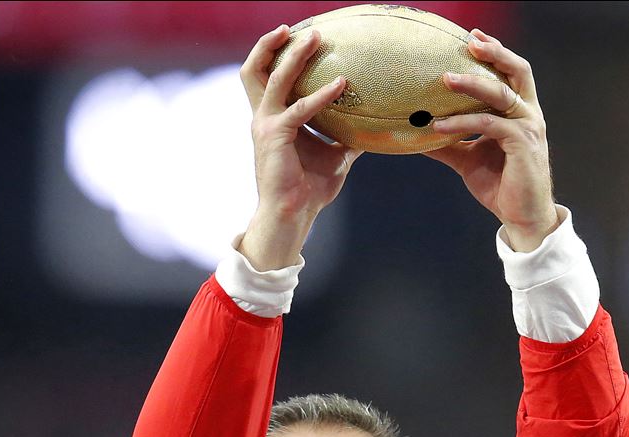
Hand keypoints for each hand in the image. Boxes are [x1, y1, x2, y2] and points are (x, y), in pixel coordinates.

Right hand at [238, 26, 362, 269]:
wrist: (292, 215)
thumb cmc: (310, 190)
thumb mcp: (335, 159)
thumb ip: (346, 141)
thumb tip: (372, 133)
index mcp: (273, 119)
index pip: (267, 78)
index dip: (277, 55)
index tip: (300, 37)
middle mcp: (263, 117)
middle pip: (256, 69)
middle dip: (274, 44)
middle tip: (304, 29)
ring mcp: (265, 124)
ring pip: (273, 78)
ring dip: (293, 56)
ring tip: (315, 39)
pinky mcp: (274, 135)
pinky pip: (300, 108)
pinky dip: (322, 95)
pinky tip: (341, 85)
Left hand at [424, 30, 558, 251]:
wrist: (521, 217)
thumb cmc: (500, 186)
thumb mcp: (468, 160)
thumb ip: (448, 144)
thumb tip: (417, 135)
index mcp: (520, 113)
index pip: (510, 74)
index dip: (494, 53)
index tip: (471, 37)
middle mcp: (528, 114)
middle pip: (516, 71)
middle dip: (494, 53)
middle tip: (468, 41)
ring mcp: (528, 128)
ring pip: (500, 94)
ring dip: (472, 84)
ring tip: (445, 79)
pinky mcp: (522, 144)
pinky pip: (488, 125)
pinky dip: (462, 122)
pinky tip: (438, 125)